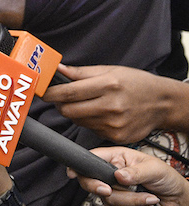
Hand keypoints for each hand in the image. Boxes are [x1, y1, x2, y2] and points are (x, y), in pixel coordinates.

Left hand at [45, 64, 187, 142]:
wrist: (163, 103)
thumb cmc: (136, 83)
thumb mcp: (111, 70)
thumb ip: (81, 72)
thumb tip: (57, 69)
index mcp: (108, 85)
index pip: (68, 92)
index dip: (50, 93)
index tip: (42, 92)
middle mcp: (111, 106)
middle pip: (69, 110)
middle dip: (60, 104)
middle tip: (62, 98)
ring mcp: (114, 124)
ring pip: (78, 121)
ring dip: (74, 113)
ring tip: (86, 104)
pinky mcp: (116, 136)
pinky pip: (90, 130)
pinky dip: (89, 122)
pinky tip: (99, 114)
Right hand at [69, 146, 188, 205]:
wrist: (177, 202)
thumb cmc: (166, 179)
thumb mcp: (155, 169)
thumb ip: (136, 172)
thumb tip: (119, 175)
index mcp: (117, 158)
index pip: (92, 158)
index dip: (80, 165)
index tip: (74, 174)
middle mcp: (111, 173)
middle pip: (92, 181)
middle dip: (101, 188)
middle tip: (109, 191)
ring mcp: (114, 190)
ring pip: (107, 200)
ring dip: (131, 202)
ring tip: (149, 198)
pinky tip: (146, 205)